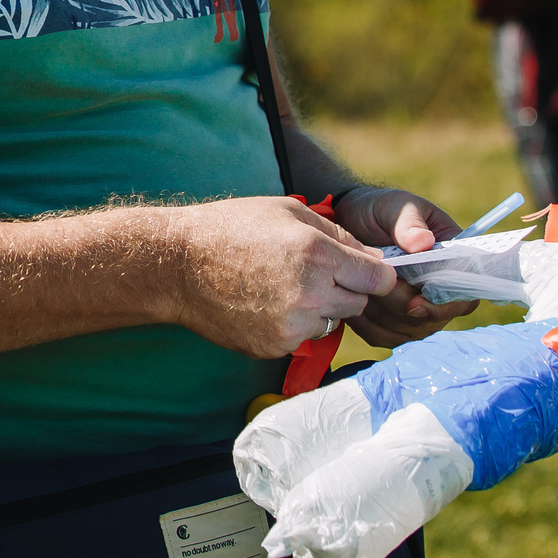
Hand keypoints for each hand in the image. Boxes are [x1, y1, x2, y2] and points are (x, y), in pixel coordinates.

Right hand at [168, 196, 396, 358]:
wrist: (178, 266)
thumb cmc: (232, 228)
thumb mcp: (287, 211)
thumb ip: (338, 234)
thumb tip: (376, 259)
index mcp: (317, 253)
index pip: (379, 279)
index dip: (376, 274)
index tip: (363, 270)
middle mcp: (309, 292)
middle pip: (360, 303)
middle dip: (347, 289)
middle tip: (314, 273)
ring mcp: (291, 324)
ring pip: (332, 322)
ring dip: (320, 308)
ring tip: (284, 286)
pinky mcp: (274, 345)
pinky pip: (303, 338)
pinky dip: (293, 324)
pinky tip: (265, 303)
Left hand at [332, 186, 479, 347]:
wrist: (347, 220)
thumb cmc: (377, 210)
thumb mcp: (394, 207)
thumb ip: (409, 223)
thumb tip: (424, 244)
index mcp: (452, 262)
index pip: (464, 298)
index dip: (442, 306)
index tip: (413, 302)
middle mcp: (440, 290)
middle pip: (433, 320)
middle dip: (400, 307)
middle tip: (370, 286)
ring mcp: (418, 307)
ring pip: (408, 332)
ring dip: (381, 315)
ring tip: (357, 287)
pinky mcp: (393, 320)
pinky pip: (385, 337)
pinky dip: (367, 326)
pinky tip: (351, 304)